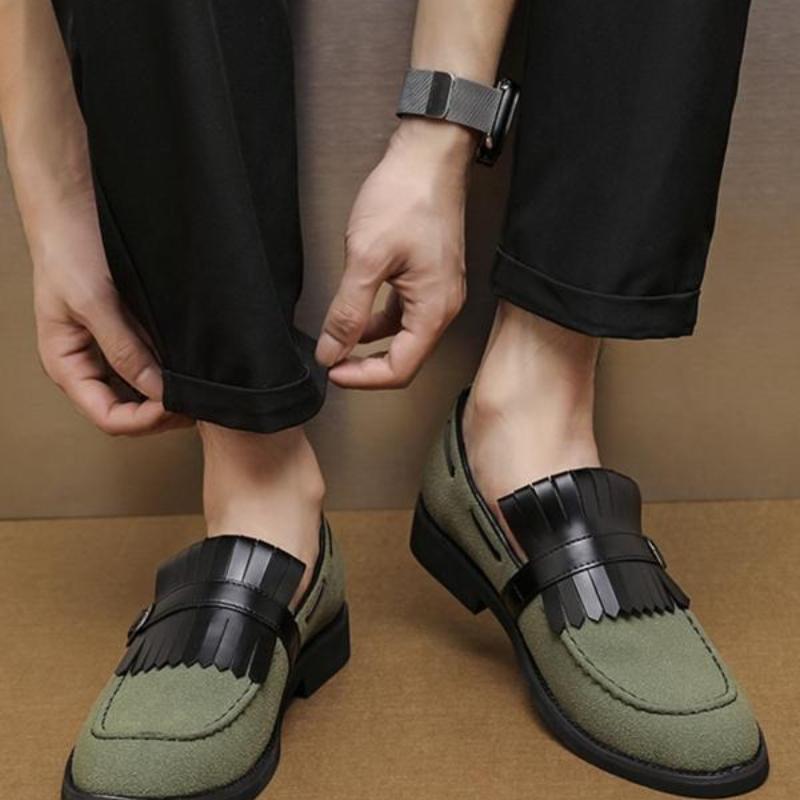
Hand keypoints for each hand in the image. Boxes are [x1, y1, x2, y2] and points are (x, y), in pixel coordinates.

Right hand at [31, 191, 190, 434]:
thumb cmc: (71, 253)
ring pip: (142, 394)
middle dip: (162, 413)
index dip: (144, 420)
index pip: (108, 417)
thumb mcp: (96, 303)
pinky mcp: (128, 336)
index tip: (178, 404)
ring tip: (200, 387)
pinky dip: (171, 373)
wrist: (75, 212)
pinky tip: (192, 366)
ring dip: (170, 397)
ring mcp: (109, 353)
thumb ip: (124, 350)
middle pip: (128, 413)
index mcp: (68, 366)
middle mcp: (88, 366)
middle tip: (199, 401)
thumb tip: (157, 390)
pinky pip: (151, 367)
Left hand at [316, 119, 473, 388]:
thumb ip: (348, 312)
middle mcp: (443, 307)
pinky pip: (405, 313)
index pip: (400, 368)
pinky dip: (379, 320)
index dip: (363, 377)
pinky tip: (357, 313)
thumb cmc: (406, 197)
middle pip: (405, 358)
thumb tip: (332, 351)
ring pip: (403, 337)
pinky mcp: (431, 278)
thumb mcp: (366, 258)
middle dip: (366, 365)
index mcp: (433, 309)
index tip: (332, 371)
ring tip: (338, 340)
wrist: (428, 157)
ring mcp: (439, 293)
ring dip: (371, 343)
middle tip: (333, 362)